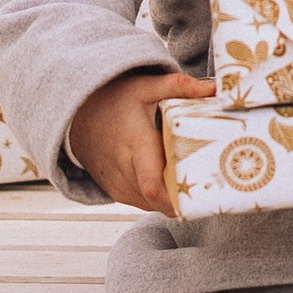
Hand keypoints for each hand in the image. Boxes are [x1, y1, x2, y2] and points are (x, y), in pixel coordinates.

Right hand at [67, 64, 217, 215]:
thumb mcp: (145, 87)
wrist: (78, 116)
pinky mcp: (116, 192)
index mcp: (136, 144)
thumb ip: (178, 86)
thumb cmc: (113, 100)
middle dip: (184, 199)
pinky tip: (170, 183)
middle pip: (159, 201)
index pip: (153, 185)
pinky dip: (159, 199)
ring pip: (153, 206)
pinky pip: (144, 204)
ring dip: (172, 200)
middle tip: (208, 188)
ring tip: (191, 183)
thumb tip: (214, 88)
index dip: (176, 198)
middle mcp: (125, 170)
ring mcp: (118, 185)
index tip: (200, 196)